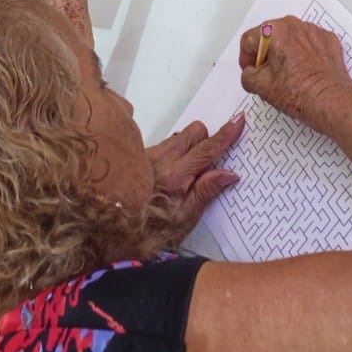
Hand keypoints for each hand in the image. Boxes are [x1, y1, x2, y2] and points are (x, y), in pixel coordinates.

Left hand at [147, 115, 244, 237]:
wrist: (113, 230)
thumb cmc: (150, 230)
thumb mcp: (185, 219)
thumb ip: (206, 192)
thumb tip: (229, 174)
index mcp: (175, 176)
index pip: (206, 149)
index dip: (225, 135)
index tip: (238, 121)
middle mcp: (160, 159)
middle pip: (194, 132)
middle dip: (207, 140)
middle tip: (208, 164)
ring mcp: (149, 155)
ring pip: (179, 137)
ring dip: (190, 147)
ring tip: (188, 174)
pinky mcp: (140, 156)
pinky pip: (165, 144)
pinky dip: (175, 153)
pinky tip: (171, 174)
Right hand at [237, 16, 351, 133]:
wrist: (330, 101)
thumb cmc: (300, 92)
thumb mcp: (261, 87)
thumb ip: (247, 75)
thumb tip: (250, 74)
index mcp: (274, 31)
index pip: (249, 39)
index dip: (246, 57)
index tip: (250, 69)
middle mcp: (294, 25)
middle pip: (271, 37)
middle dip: (266, 54)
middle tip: (268, 75)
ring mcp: (313, 32)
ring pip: (291, 39)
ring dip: (286, 54)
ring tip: (289, 76)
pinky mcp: (328, 40)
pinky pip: (310, 43)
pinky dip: (305, 55)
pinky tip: (305, 72)